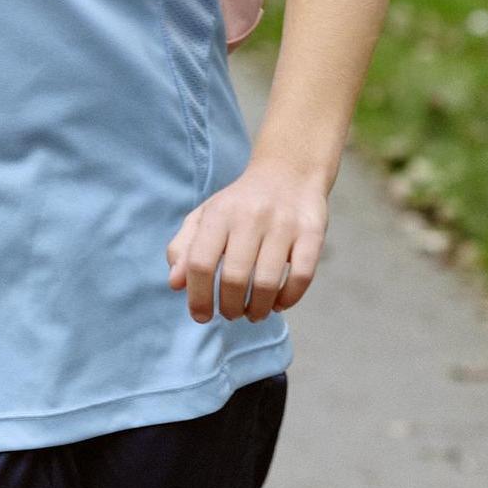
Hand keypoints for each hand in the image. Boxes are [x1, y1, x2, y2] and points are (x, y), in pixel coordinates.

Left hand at [167, 155, 329, 323]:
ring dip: (258, 309)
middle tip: (231, 315)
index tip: (200, 316)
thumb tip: (175, 284)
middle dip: (230, 307)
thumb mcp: (205, 216)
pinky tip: (278, 304)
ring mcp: (283, 226)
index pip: (201, 263)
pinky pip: (302, 277)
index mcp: (218, 215)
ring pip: (267, 282)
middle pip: (234, 278)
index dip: (198, 296)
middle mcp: (249, 218)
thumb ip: (184, 248)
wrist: (288, 172)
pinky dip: (288, 299)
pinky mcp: (312, 233)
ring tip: (253, 314)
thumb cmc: (239, 203)